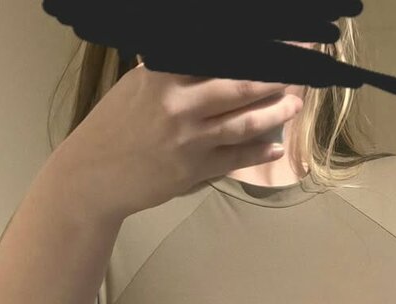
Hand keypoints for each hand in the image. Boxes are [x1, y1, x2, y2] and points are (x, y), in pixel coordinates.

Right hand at [68, 61, 303, 217]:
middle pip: (241, 82)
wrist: (91, 176)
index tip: (282, 36)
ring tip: (295, 105)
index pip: (218, 51)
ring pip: (245, 122)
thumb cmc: (114, 127)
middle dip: (278, 72)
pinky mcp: (192, 170)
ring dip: (276, 113)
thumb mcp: (139, 85)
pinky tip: (275, 146)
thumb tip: (211, 56)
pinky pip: (235, 158)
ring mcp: (188, 138)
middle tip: (304, 63)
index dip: (253, 43)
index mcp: (165, 73)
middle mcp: (179, 103)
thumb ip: (173, 71)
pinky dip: (258, 151)